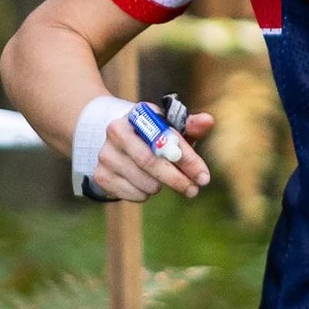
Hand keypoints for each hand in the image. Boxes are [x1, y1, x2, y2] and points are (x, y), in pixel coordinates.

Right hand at [93, 107, 217, 202]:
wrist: (119, 141)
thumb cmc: (154, 135)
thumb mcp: (171, 128)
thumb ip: (190, 126)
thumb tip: (208, 121)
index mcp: (138, 114)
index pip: (164, 138)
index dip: (186, 159)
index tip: (204, 177)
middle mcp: (117, 131)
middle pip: (149, 161)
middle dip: (176, 179)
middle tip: (193, 190)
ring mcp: (106, 154)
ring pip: (143, 181)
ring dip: (161, 187)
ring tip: (166, 182)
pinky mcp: (100, 175)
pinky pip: (131, 194)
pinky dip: (145, 194)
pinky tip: (147, 184)